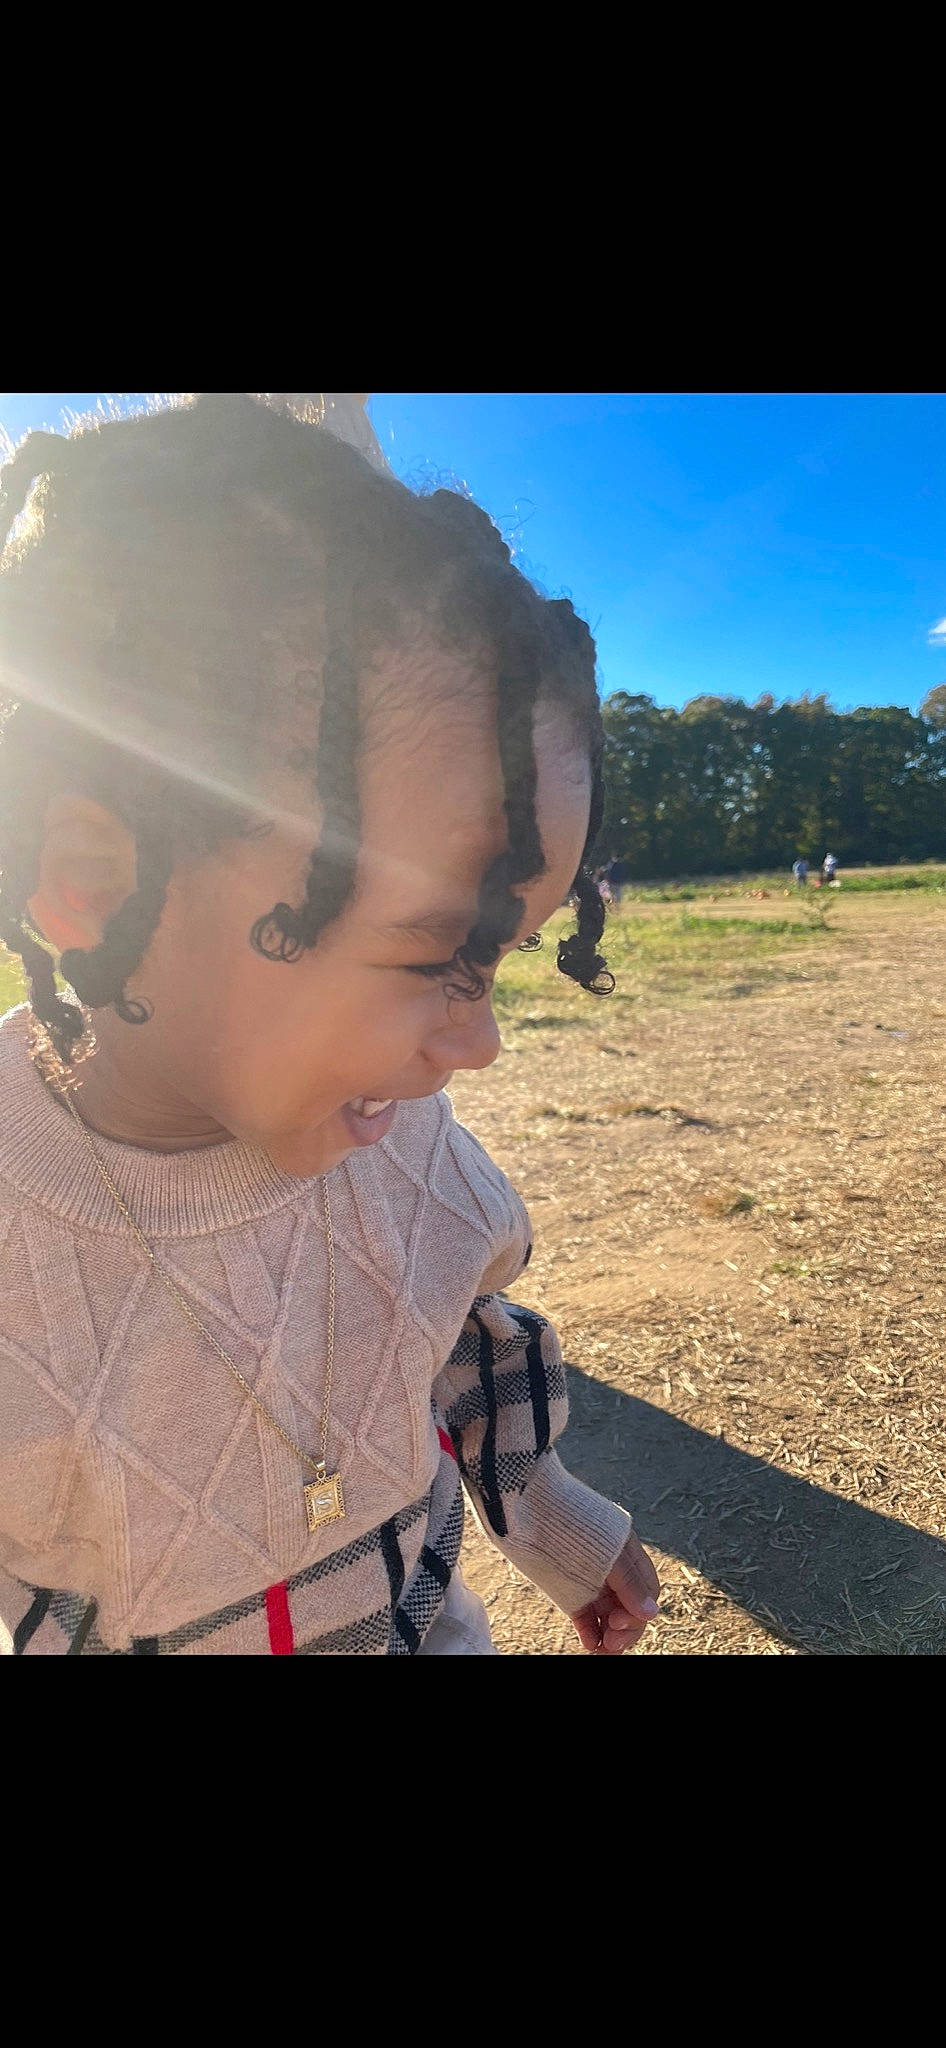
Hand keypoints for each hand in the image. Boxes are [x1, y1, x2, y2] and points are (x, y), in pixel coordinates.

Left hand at [570, 1533, 660, 1655]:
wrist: (522, 1503)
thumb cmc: (569, 1522)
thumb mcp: (606, 1552)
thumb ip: (629, 1582)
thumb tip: (651, 1613)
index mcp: (627, 1552)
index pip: (646, 1591)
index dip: (639, 1612)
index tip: (620, 1623)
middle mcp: (611, 1566)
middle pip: (628, 1605)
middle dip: (625, 1628)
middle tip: (612, 1642)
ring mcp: (589, 1576)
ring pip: (607, 1612)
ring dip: (608, 1634)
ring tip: (602, 1651)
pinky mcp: (566, 1586)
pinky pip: (585, 1613)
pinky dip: (590, 1629)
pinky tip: (590, 1643)